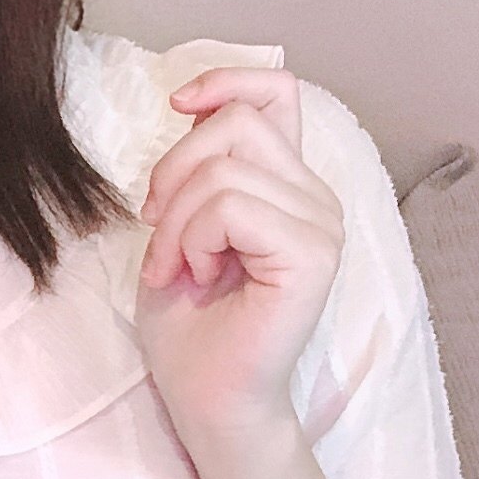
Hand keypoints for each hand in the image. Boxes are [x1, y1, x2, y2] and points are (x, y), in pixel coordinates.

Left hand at [132, 67, 343, 450]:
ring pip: (224, 170)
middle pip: (235, 123)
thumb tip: (193, 107)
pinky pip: (230, 207)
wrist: (208, 399)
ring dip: (175, 221)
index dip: (225, 80)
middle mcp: (315, 197)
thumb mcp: (180, 225)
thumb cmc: (191, 325)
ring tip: (176, 268)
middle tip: (157, 234)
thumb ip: (200, 167)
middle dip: (173, 172)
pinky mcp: (311, 254)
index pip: (275, 92)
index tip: (177, 105)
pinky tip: (195, 277)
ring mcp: (320, 224)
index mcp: (289, 185)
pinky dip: (192, 240)